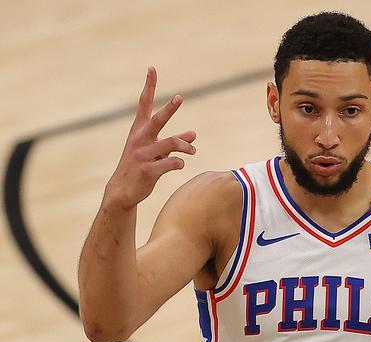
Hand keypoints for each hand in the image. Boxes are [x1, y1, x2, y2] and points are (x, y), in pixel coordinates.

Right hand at [104, 66, 196, 209]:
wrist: (123, 191)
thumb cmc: (141, 167)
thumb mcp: (156, 151)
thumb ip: (175, 142)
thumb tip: (194, 134)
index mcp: (139, 130)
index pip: (144, 104)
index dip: (149, 86)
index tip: (152, 69)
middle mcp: (140, 139)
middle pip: (158, 120)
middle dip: (169, 108)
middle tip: (180, 97)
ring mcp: (143, 154)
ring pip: (171, 144)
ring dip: (185, 146)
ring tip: (192, 151)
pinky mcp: (148, 170)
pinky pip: (172, 163)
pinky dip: (179, 163)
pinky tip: (179, 165)